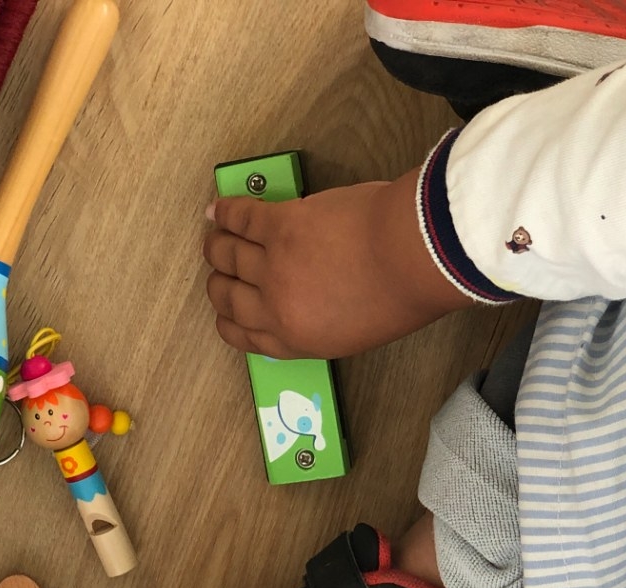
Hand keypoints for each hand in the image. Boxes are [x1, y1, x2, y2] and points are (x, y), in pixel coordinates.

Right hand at [204, 168, 468, 358]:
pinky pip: (241, 218)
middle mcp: (276, 306)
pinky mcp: (281, 224)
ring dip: (216, 247)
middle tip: (218, 273)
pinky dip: (226, 212)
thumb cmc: (401, 296)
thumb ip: (320, 329)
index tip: (225, 312)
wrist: (412, 255)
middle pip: (229, 297)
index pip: (244, 336)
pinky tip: (216, 210)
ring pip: (227, 255)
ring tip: (213, 240)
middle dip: (219, 286)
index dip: (228, 321)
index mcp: (297, 338)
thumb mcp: (357, 336)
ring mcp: (274, 264)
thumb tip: (304, 312)